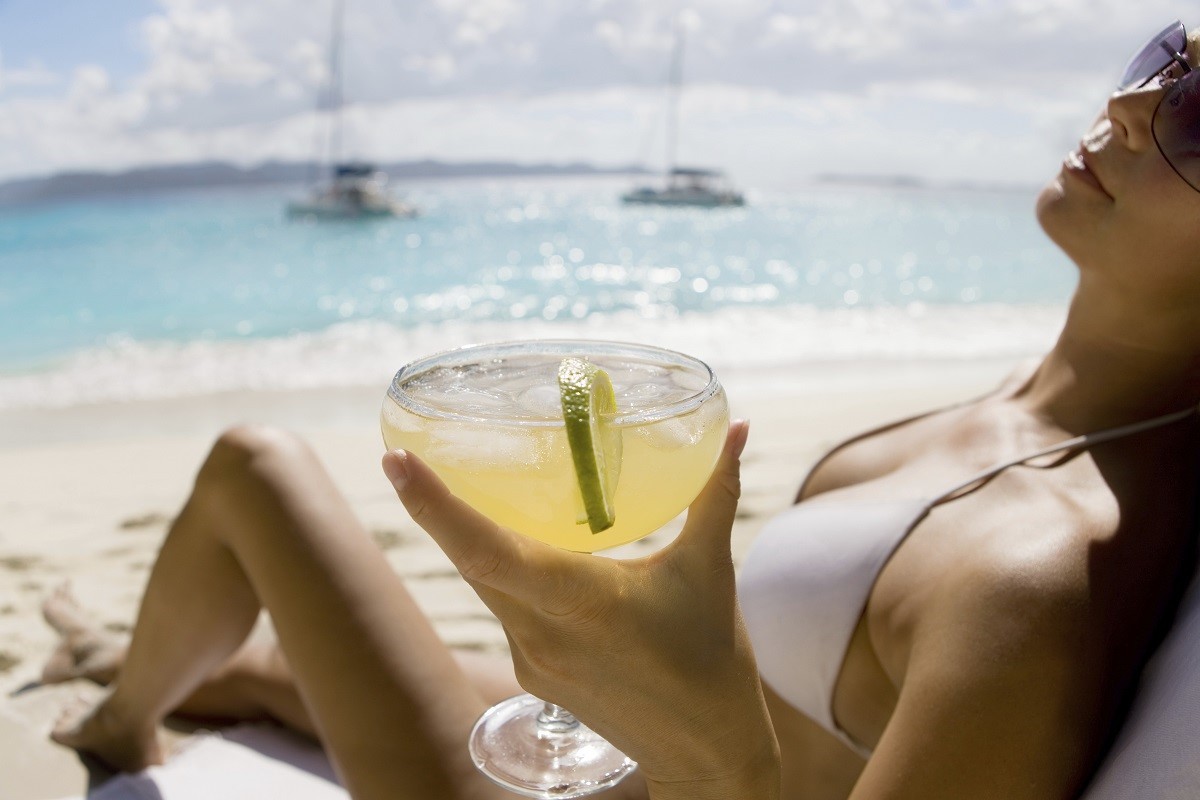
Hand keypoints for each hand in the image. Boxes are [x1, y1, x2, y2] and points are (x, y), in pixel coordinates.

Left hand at [383, 420, 778, 796]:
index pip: (486, 551)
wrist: (706, 749)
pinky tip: (511, 544)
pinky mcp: (534, 671)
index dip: (435, 507)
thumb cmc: (712, 659)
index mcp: (579, 603)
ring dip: (465, 539)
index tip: (397, 461)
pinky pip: (502, 607)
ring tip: (448, 486)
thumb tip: (736, 428)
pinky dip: (498, 570)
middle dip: (434, 509)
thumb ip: (717, 492)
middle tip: (405, 457)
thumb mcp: (711, 567)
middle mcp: (540, 633)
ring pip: (482, 584)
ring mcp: (531, 658)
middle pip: (468, 561)